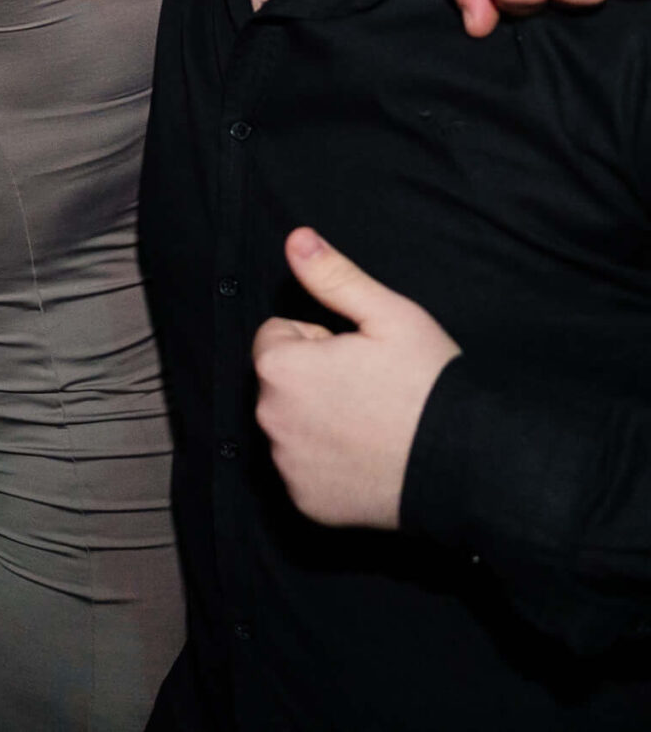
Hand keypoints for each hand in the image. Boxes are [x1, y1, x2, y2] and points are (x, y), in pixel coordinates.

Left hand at [252, 227, 460, 529]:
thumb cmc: (430, 385)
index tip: (360, 356)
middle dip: (315, 379)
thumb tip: (296, 238)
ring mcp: (287, 465)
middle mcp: (270, 418)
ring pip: (292, 426)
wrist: (470, 465)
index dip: (321, 341)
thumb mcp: (389, 316)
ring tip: (374, 424)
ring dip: (319, 421)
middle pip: (281, 382)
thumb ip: (333, 276)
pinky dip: (328, 465)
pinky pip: (305, 470)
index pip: (277, 337)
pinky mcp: (306, 502)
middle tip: (371, 391)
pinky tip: (370, 460)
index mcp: (280, 367)